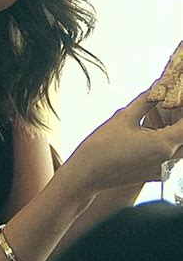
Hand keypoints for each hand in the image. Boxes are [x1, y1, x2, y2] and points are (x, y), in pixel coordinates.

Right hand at [68, 88, 182, 194]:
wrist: (87, 174)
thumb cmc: (101, 147)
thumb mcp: (124, 117)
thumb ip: (147, 101)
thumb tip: (159, 86)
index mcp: (163, 144)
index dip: (182, 108)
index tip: (177, 97)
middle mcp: (168, 160)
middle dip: (179, 119)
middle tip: (170, 103)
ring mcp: (163, 170)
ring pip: (180, 146)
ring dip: (174, 129)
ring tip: (157, 115)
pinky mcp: (155, 174)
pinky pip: (170, 156)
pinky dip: (166, 141)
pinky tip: (151, 129)